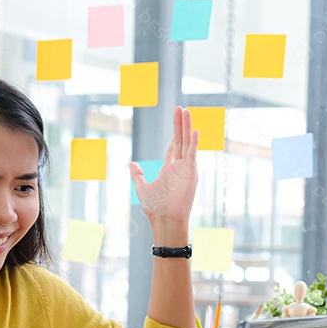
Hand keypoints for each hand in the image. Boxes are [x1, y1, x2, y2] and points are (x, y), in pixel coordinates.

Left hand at [130, 106, 198, 229]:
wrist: (164, 219)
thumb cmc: (155, 208)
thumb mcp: (142, 187)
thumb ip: (138, 175)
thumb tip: (132, 163)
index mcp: (169, 169)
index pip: (174, 146)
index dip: (175, 133)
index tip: (178, 119)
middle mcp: (180, 167)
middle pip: (181, 140)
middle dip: (181, 124)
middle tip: (181, 108)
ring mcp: (186, 169)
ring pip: (187, 143)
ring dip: (187, 127)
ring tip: (187, 112)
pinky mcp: (191, 173)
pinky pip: (192, 155)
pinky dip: (194, 143)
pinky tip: (194, 130)